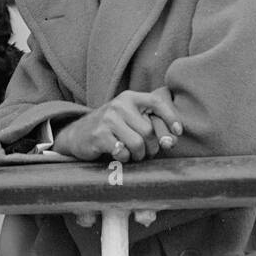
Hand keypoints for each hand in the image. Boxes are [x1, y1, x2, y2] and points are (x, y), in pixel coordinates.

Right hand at [54, 87, 181, 162]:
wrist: (77, 134)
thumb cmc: (111, 129)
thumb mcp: (130, 119)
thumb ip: (151, 126)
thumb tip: (171, 141)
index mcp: (130, 97)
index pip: (157, 102)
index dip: (171, 117)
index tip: (178, 133)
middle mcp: (119, 104)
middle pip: (149, 130)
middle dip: (152, 147)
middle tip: (146, 153)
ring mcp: (108, 119)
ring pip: (138, 143)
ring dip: (139, 155)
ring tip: (133, 155)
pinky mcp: (99, 134)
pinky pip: (122, 152)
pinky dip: (124, 158)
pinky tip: (119, 155)